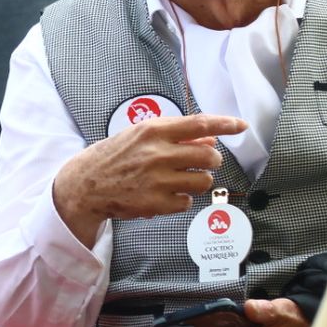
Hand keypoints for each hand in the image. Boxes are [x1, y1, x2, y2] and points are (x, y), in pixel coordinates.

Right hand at [52, 113, 247, 247]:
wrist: (86, 184)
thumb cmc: (114, 156)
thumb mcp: (140, 136)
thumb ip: (175, 136)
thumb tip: (209, 139)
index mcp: (153, 130)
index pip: (198, 123)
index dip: (224, 124)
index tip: (241, 126)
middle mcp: (157, 153)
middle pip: (208, 156)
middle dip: (212, 160)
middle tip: (205, 162)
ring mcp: (157, 180)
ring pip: (202, 181)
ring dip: (199, 181)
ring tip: (183, 179)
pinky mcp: (155, 203)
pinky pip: (187, 202)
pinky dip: (182, 199)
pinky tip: (167, 194)